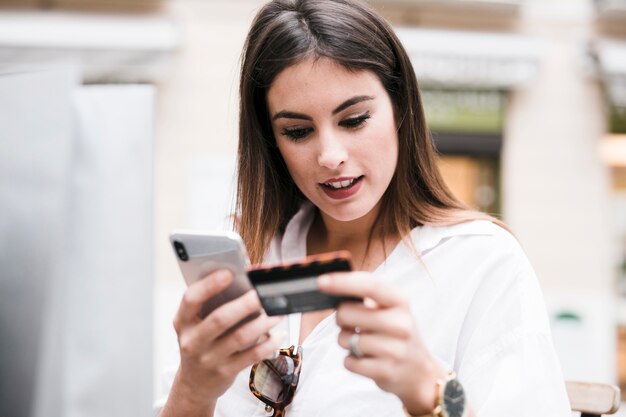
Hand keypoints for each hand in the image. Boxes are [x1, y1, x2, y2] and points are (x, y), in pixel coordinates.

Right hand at [170, 269, 282, 407]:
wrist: (194, 384)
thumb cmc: (200, 343)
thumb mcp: (195, 325)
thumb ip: (211, 306)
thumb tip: (245, 284)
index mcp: (183, 322)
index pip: (191, 299)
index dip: (209, 285)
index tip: (229, 273)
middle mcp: (192, 341)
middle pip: (220, 319)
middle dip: (245, 304)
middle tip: (263, 293)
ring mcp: (208, 359)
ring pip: (240, 337)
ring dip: (263, 323)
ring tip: (279, 311)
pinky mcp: (225, 372)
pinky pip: (251, 356)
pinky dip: (269, 344)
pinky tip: (279, 335)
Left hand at [317, 272, 446, 414]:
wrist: (419, 372)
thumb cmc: (394, 332)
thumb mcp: (389, 308)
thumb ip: (365, 295)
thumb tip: (329, 285)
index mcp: (400, 301)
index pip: (370, 286)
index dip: (343, 282)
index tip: (321, 282)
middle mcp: (401, 324)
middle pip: (347, 313)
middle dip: (341, 318)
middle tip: (351, 323)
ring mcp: (395, 349)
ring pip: (345, 339)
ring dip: (346, 341)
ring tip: (362, 343)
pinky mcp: (386, 372)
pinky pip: (349, 362)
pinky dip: (351, 360)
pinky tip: (365, 359)